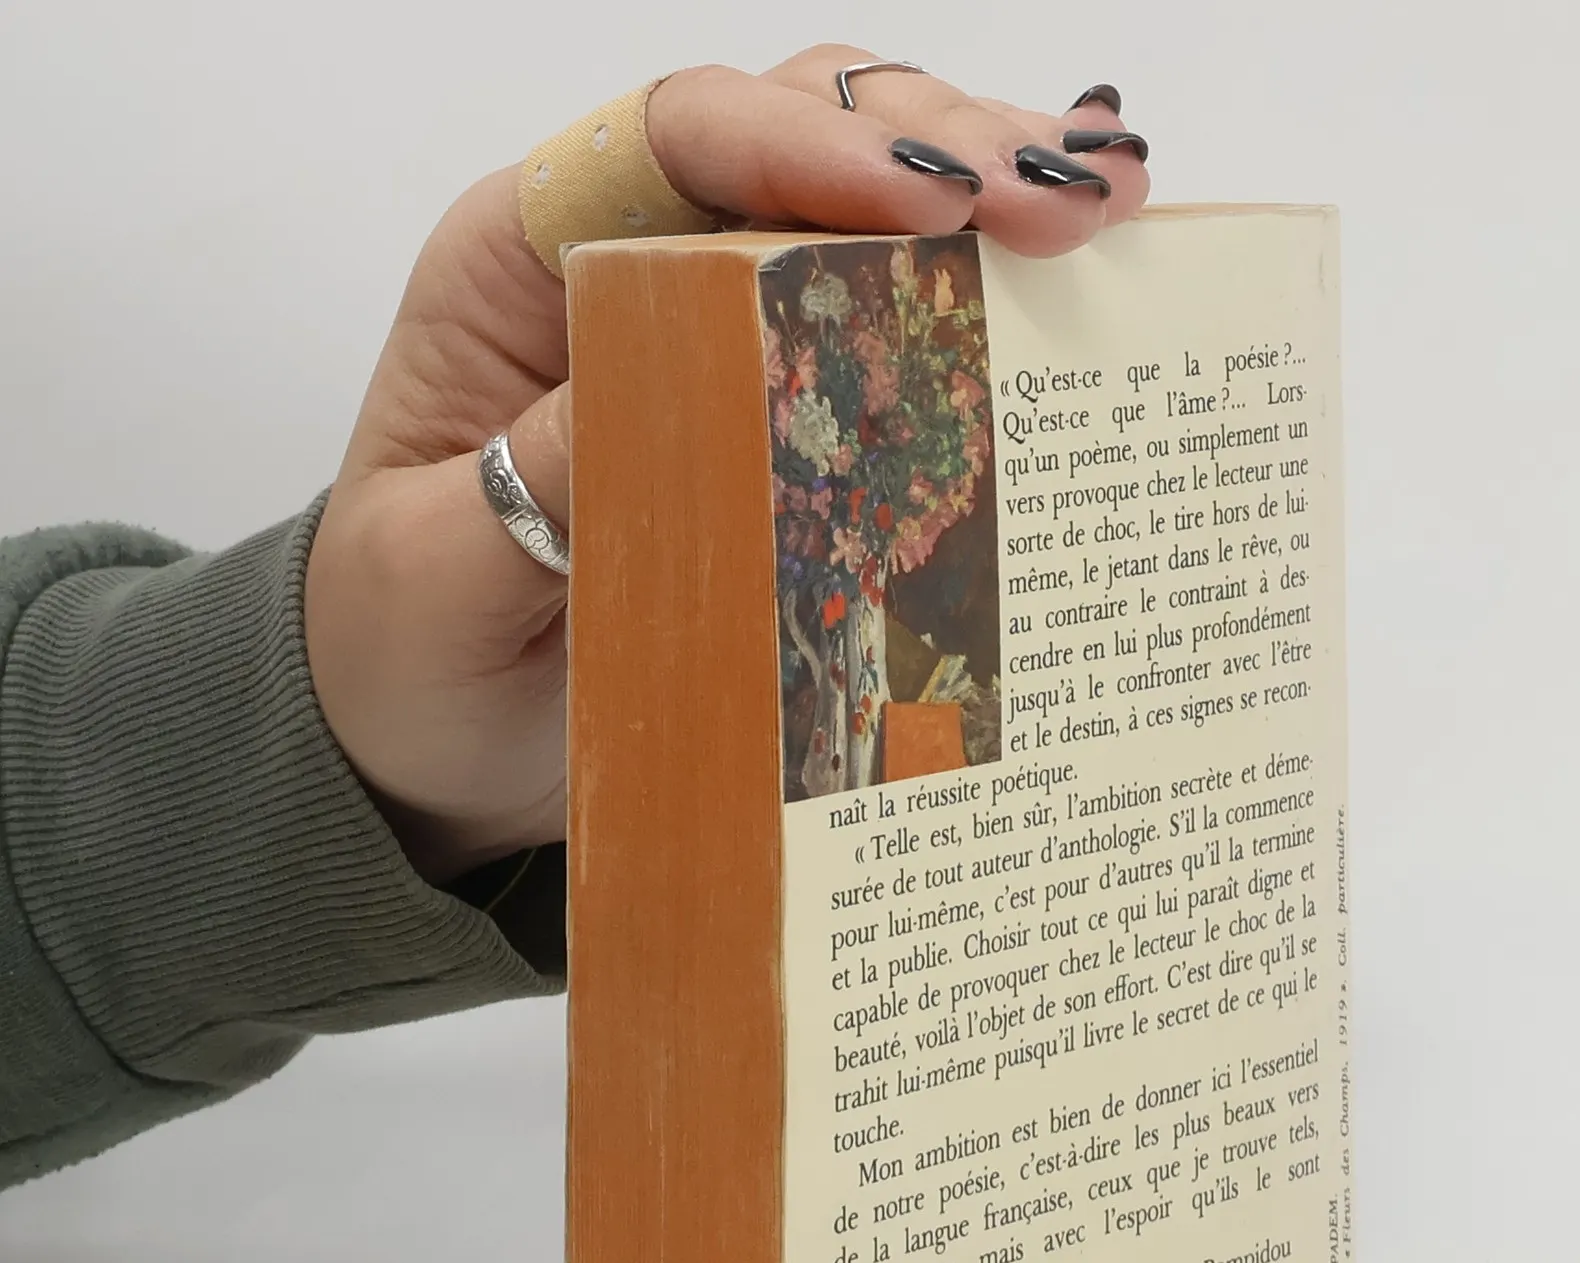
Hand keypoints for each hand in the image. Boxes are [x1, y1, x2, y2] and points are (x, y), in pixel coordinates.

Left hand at [305, 49, 1150, 883]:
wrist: (425, 742)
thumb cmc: (404, 650)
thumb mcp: (438, 575)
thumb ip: (539, 482)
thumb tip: (685, 386)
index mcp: (523, 264)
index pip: (676, 139)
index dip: (808, 148)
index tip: (928, 205)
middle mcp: (629, 264)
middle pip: (796, 138)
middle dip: (939, 146)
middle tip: (1069, 202)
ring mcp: (714, 332)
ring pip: (862, 207)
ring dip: (986, 193)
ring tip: (1109, 205)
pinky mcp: (778, 414)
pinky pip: (888, 326)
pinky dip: (981, 299)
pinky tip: (1077, 283)